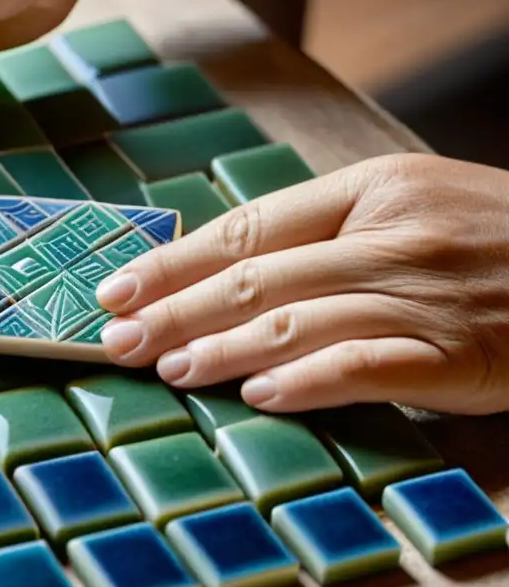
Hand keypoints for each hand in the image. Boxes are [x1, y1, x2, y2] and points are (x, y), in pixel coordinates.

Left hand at [96, 153, 508, 414]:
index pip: (246, 225)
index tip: (115, 287)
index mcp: (369, 189)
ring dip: (222, 348)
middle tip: (115, 338)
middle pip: (255, 274)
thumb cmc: (490, 238)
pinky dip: (306, 381)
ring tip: (168, 369)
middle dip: (174, 310)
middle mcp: (388, 234)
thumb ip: (323, 231)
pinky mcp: (458, 352)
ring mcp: (423, 293)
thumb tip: (221, 266)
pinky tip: (257, 397)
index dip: (173, 260)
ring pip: (297, 319)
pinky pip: (366, 365)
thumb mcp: (407, 206)